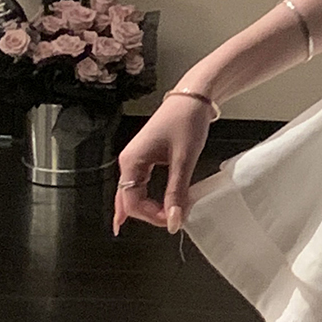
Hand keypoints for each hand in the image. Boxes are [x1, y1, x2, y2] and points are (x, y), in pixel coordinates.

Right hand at [112, 103, 210, 235]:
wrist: (193, 98)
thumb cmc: (186, 121)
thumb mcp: (184, 160)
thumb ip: (177, 192)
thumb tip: (174, 221)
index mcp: (131, 161)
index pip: (132, 201)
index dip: (151, 216)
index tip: (174, 221)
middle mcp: (128, 161)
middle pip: (129, 199)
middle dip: (149, 214)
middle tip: (172, 222)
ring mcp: (135, 159)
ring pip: (132, 193)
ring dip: (145, 209)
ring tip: (156, 224)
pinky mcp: (145, 157)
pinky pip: (138, 184)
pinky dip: (141, 199)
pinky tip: (142, 211)